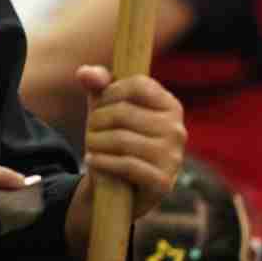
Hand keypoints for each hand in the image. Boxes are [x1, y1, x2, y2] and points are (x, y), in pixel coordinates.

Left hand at [79, 64, 185, 217]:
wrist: (119, 187)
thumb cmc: (114, 138)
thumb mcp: (105, 106)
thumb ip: (98, 83)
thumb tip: (84, 73)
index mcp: (170, 106)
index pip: (138, 85)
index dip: (109, 93)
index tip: (99, 105)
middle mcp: (177, 130)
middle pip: (124, 112)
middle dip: (96, 121)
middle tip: (90, 131)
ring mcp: (173, 157)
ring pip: (122, 139)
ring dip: (96, 143)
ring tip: (91, 146)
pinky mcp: (162, 182)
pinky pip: (126, 165)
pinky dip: (102, 162)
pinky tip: (93, 161)